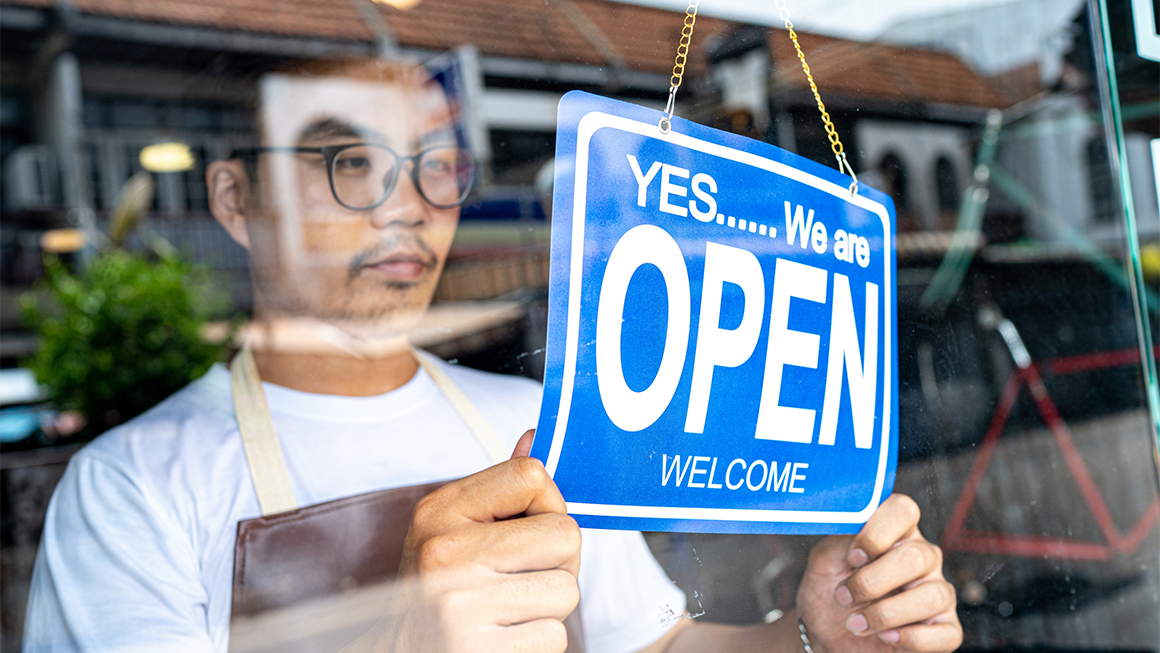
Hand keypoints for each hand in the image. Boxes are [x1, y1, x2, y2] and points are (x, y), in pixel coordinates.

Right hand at [388, 430, 580, 652]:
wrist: (403, 652)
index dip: (547, 505)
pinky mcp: (476, 649)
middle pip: (565, 535)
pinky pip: (554, 636)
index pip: (532, 475)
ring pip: (566, 589)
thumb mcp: (453, 529)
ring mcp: (459, 605)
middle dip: (556, 562)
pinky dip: (538, 641)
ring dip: (547, 606)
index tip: (526, 530)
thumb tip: (535, 437)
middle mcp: (445, 552)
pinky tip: (503, 637)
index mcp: (439, 511)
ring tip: (507, 610)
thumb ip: (501, 488)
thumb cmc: (438, 590)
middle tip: (519, 579)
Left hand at [796, 494, 960, 652]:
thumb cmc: (829, 591)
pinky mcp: (945, 628)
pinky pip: (946, 634)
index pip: (903, 510)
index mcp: (895, 532)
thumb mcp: (824, 561)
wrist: (827, 634)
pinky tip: (885, 637)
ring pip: (933, 596)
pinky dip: (911, 638)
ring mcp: (937, 592)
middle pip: (916, 556)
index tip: (852, 557)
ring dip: (885, 614)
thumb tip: (855, 525)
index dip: (877, 532)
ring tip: (856, 623)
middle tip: (844, 596)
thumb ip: (839, 538)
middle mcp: (923, 557)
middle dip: (872, 581)